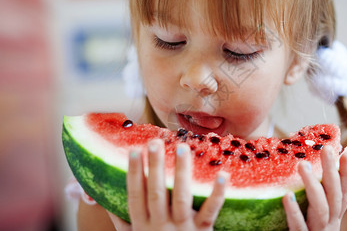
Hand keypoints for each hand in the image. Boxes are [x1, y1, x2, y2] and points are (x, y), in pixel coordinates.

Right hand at [107, 139, 227, 230]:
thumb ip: (122, 225)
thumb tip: (107, 205)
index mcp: (142, 227)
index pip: (135, 196)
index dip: (134, 173)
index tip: (134, 151)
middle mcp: (160, 227)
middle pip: (156, 193)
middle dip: (155, 167)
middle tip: (155, 142)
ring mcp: (182, 229)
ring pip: (181, 197)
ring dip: (181, 172)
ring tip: (181, 148)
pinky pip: (210, 211)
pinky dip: (217, 194)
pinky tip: (222, 174)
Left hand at [282, 146, 346, 230]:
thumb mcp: (319, 214)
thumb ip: (320, 194)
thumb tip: (317, 165)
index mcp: (335, 216)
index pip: (344, 191)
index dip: (346, 171)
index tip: (345, 150)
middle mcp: (331, 224)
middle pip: (335, 196)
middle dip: (333, 171)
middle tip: (326, 149)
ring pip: (321, 209)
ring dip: (314, 186)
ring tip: (303, 165)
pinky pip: (300, 227)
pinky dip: (295, 212)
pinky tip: (287, 196)